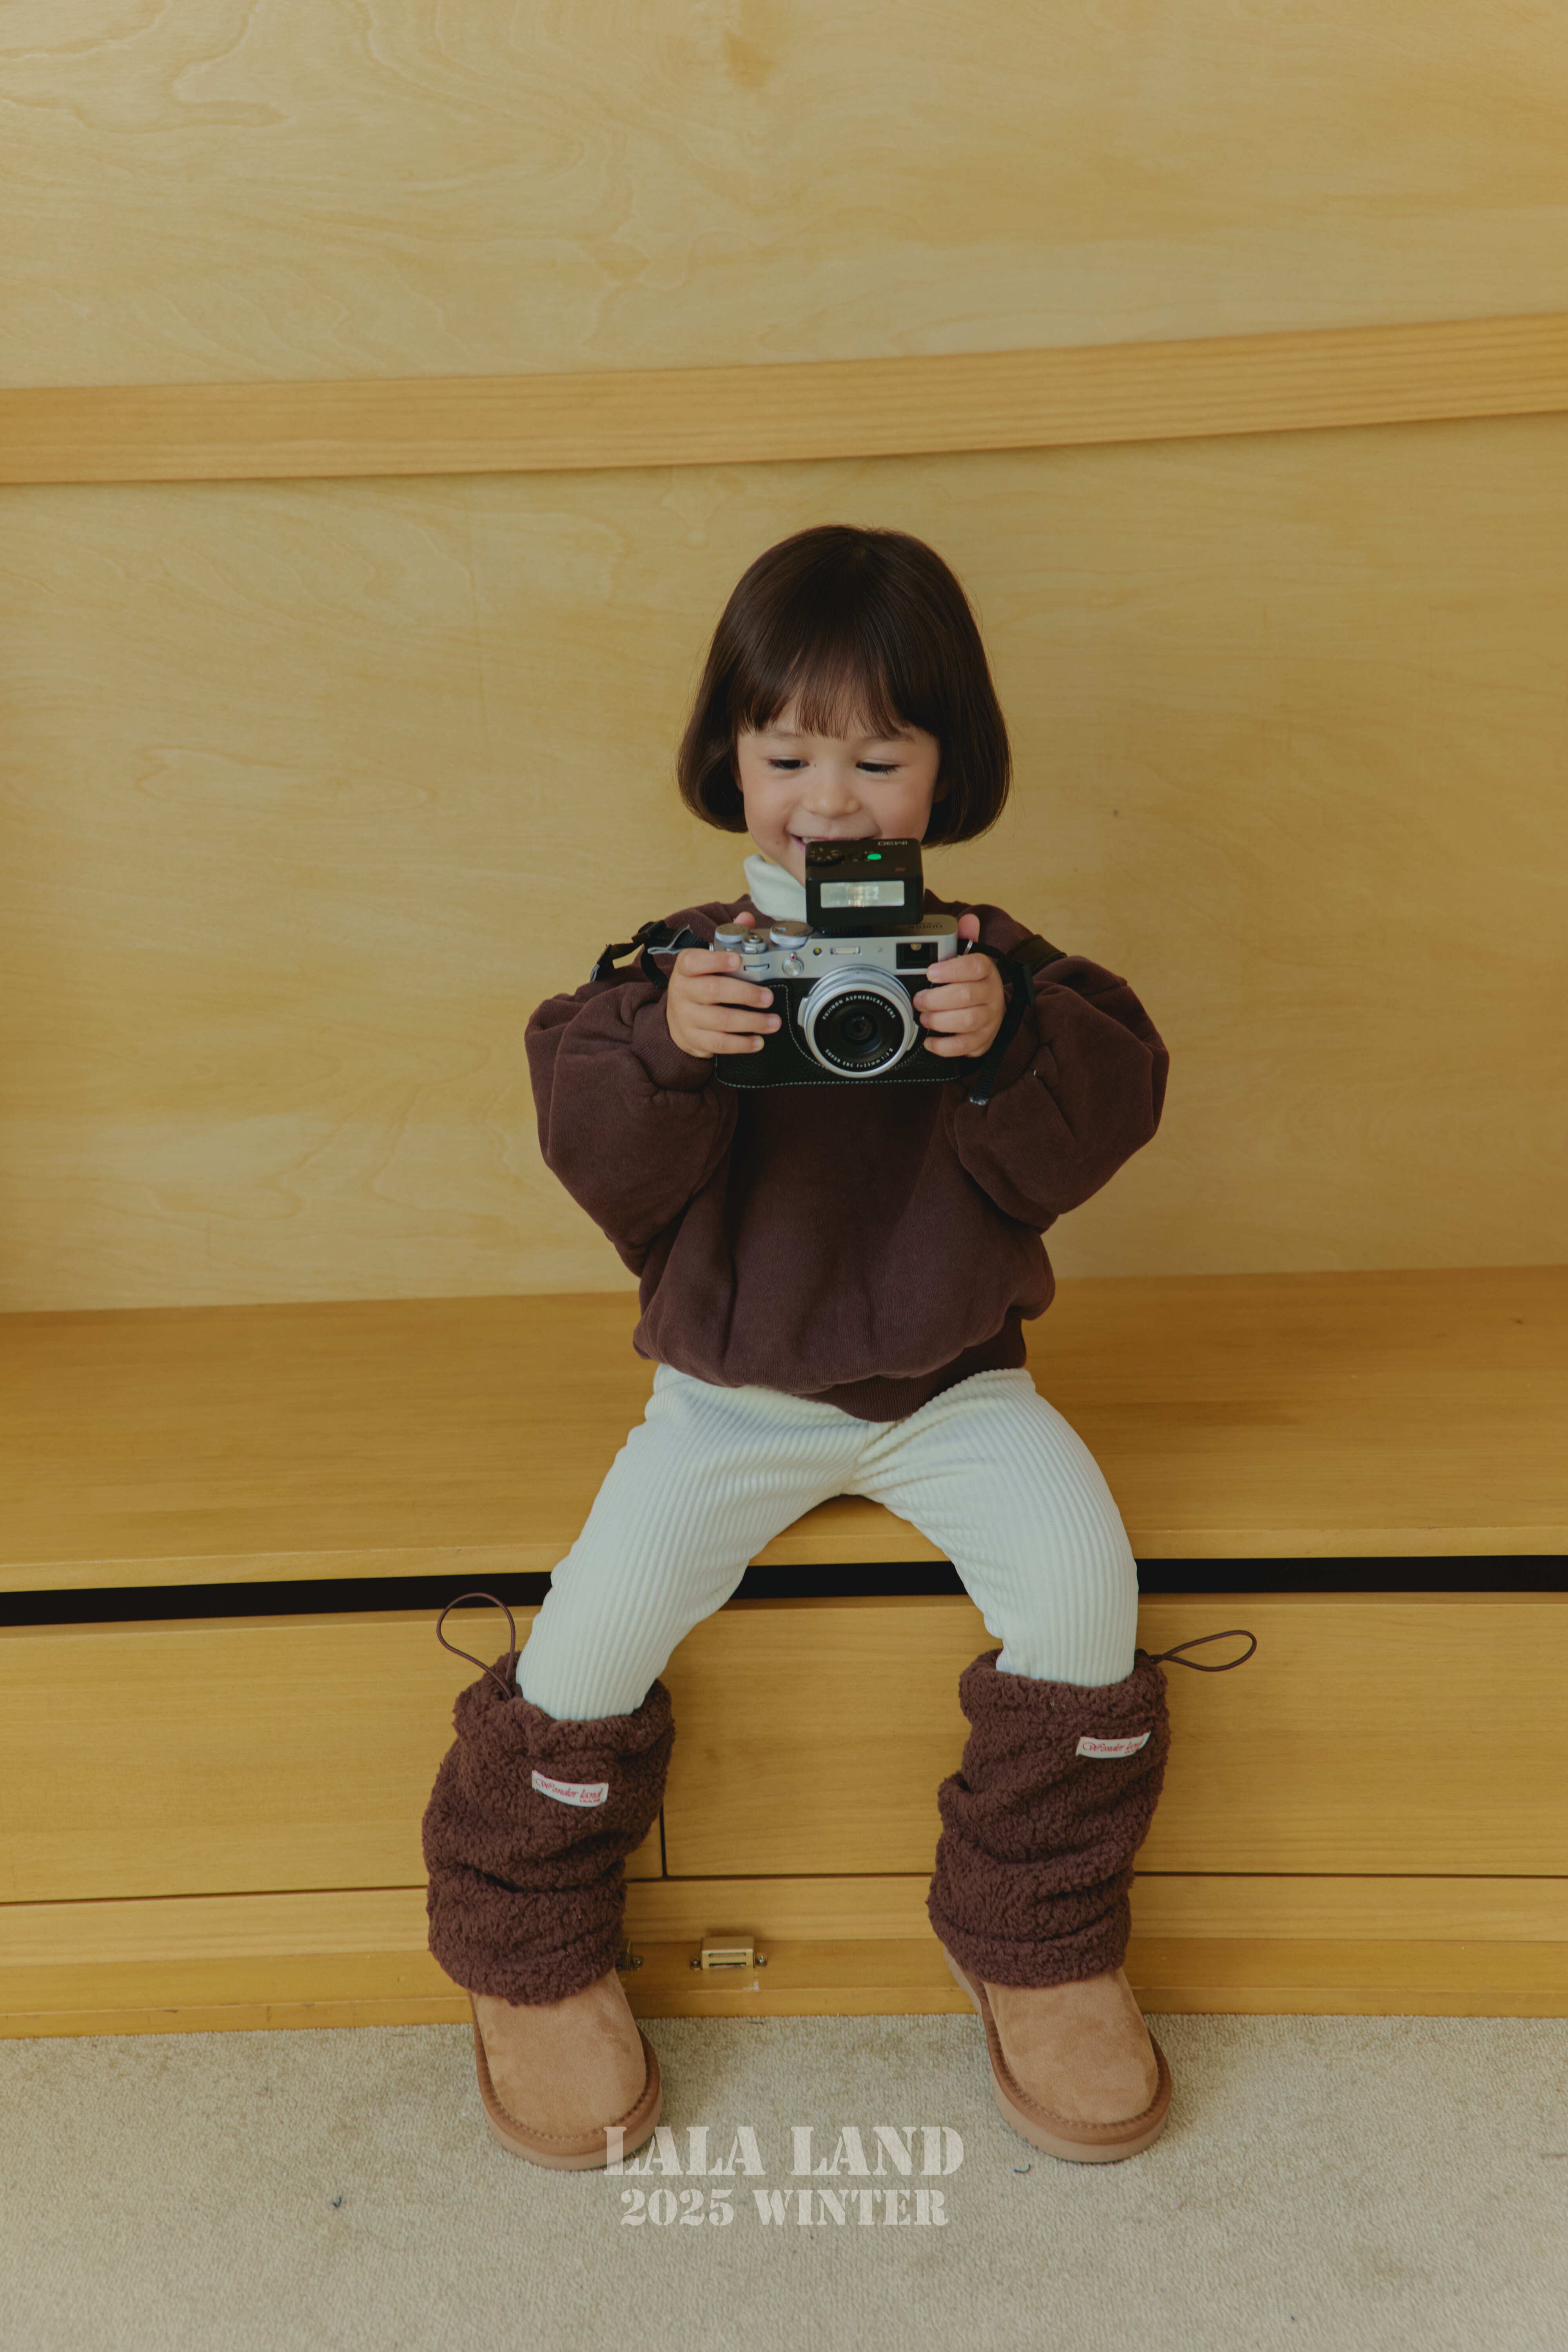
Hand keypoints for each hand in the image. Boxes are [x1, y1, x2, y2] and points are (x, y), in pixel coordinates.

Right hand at [664, 912, 782, 1058]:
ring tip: (773, 1022)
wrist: (677, 1018)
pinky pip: (718, 1044)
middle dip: (745, 995)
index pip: (695, 961)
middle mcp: (683, 991)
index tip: (738, 960)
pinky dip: (741, 1044)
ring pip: (719, 1021)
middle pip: (713, 992)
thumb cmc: (699, 984)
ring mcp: (687, 1017)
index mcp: (686, 968)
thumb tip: (746, 917)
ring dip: (750, 1022)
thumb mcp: (708, 960)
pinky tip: (758, 1041)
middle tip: (768, 998)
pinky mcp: (694, 1039)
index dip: (716, 961)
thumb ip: (729, 938)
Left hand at [913, 912, 1005, 1058]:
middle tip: (919, 999)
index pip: (976, 966)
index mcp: (987, 971)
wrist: (990, 1011)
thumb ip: (964, 939)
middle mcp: (991, 994)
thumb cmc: (972, 983)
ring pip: (967, 1021)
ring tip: (924, 1018)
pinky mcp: (983, 1040)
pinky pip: (965, 1047)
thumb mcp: (968, 959)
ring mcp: (989, 1019)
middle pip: (966, 996)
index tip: (931, 972)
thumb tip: (969, 920)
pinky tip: (930, 1041)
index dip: (952, 969)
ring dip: (940, 1021)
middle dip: (937, 999)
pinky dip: (944, 1046)